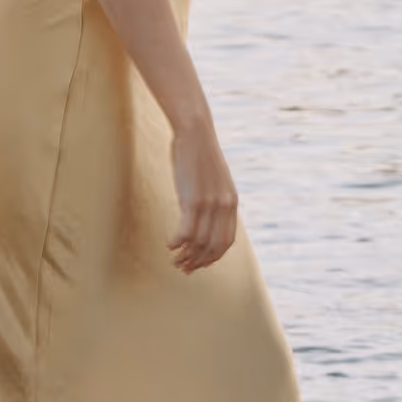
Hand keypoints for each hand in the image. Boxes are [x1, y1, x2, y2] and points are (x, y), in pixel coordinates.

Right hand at [170, 117, 238, 270]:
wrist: (196, 132)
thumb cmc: (200, 155)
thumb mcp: (215, 180)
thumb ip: (213, 200)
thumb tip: (204, 218)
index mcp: (232, 203)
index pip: (226, 241)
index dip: (213, 258)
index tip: (200, 265)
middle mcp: (224, 206)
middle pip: (213, 246)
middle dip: (199, 262)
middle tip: (183, 268)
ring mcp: (209, 203)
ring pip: (198, 242)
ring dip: (185, 256)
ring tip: (174, 260)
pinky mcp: (193, 199)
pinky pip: (186, 231)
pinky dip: (177, 242)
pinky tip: (169, 244)